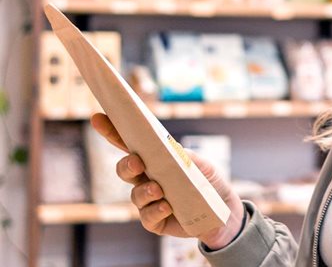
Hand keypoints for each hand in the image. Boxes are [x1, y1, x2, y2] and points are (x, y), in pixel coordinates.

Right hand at [90, 113, 245, 249]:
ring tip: (159, 189)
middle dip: (127, 164)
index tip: (98, 118)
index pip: (130, 145)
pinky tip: (167, 207)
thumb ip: (186, 157)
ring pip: (135, 194)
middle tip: (137, 162)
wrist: (224, 212)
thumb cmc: (209, 183)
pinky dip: (155, 210)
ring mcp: (149, 201)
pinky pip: (147, 217)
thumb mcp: (203, 165)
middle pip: (125, 169)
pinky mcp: (155, 221)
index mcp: (156, 161)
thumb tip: (170, 149)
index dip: (113, 132)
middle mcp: (147, 179)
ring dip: (145, 190)